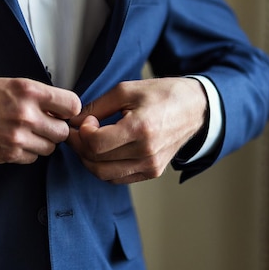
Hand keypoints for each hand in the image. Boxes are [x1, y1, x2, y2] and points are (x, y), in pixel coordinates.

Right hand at [0, 77, 80, 163]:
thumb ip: (36, 96)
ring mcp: (16, 138)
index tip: (62, 112)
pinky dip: (27, 152)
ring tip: (24, 132)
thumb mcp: (8, 83)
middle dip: (56, 129)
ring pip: (49, 148)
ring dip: (42, 142)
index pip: (72, 105)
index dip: (69, 110)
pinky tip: (12, 142)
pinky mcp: (6, 155)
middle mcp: (26, 115)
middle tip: (43, 124)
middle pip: (63, 132)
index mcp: (28, 91)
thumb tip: (59, 109)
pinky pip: (32, 158)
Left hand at [67, 78, 207, 183]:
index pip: (96, 143)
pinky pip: (117, 179)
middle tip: (78, 132)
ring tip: (88, 142)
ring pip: (104, 174)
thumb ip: (96, 106)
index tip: (86, 120)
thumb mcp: (126, 90)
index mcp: (141, 128)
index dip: (81, 133)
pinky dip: (103, 168)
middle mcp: (146, 152)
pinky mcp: (152, 172)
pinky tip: (103, 152)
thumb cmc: (162, 94)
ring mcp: (150, 166)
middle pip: (96, 161)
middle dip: (79, 146)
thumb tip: (72, 121)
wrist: (195, 108)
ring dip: (88, 160)